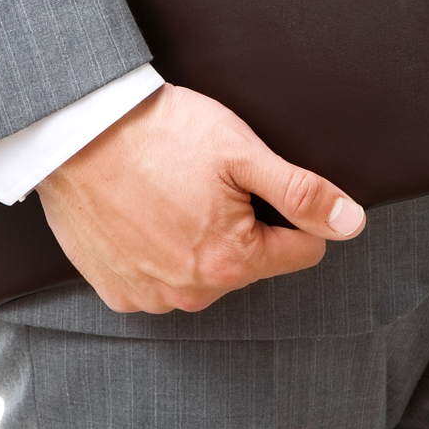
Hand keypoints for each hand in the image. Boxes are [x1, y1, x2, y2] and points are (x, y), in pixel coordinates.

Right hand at [36, 84, 365, 313]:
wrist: (77, 131)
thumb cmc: (160, 133)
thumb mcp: (243, 153)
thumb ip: (302, 194)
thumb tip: (352, 223)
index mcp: (233, 263)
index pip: (302, 251)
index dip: (288, 212)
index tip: (254, 182)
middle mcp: (192, 293)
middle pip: (250, 264)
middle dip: (242, 226)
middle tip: (207, 181)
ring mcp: (150, 296)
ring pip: (204, 274)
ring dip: (198, 241)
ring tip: (171, 192)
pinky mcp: (115, 290)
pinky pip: (158, 279)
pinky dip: (157, 252)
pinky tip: (143, 213)